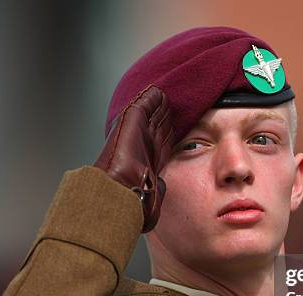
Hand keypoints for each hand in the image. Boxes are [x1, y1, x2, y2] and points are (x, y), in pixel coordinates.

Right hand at [95, 85, 173, 232]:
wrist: (120, 191)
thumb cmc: (133, 199)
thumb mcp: (153, 196)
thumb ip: (159, 188)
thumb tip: (162, 185)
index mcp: (148, 159)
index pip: (162, 139)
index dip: (170, 130)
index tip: (181, 123)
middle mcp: (143, 142)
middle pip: (159, 122)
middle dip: (167, 113)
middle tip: (176, 103)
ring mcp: (137, 130)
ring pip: (153, 111)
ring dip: (160, 102)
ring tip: (168, 93)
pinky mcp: (132, 120)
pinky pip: (145, 103)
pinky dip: (151, 96)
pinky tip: (158, 90)